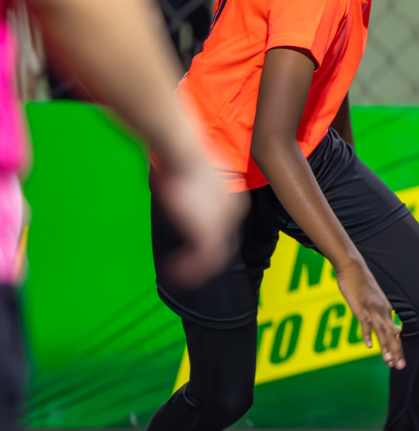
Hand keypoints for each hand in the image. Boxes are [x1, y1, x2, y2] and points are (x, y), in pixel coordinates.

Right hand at [151, 154, 245, 286]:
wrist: (182, 152)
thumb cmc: (181, 156)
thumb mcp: (191, 175)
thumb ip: (188, 188)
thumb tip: (173, 185)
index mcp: (232, 199)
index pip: (225, 227)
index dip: (213, 240)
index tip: (195, 248)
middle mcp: (233, 212)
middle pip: (224, 244)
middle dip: (207, 259)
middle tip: (191, 270)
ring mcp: (223, 223)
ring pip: (215, 256)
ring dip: (196, 269)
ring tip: (180, 278)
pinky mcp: (209, 232)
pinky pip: (202, 259)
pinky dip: (188, 269)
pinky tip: (174, 274)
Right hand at [336, 260, 403, 368]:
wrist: (353, 267)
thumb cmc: (362, 285)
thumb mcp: (377, 302)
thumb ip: (386, 317)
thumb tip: (398, 330)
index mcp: (386, 311)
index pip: (394, 334)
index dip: (396, 349)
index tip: (398, 363)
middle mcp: (382, 311)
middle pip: (391, 335)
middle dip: (396, 352)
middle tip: (400, 367)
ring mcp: (371, 309)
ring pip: (381, 331)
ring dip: (385, 347)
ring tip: (388, 362)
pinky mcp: (360, 307)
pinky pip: (365, 322)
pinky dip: (367, 334)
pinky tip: (368, 346)